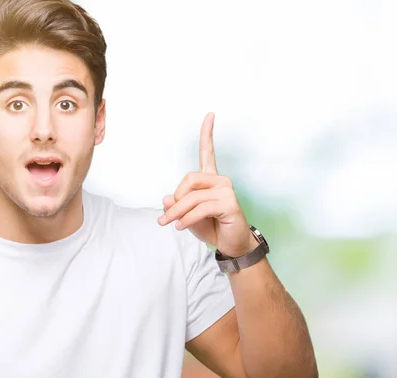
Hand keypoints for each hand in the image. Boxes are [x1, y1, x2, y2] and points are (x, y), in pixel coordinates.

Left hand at [157, 112, 257, 257]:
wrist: (230, 244)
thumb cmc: (210, 226)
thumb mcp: (185, 215)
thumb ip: (175, 205)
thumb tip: (167, 198)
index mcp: (210, 179)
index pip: (208, 152)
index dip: (207, 133)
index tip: (210, 114)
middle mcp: (220, 181)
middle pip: (189, 179)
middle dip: (175, 199)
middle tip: (167, 217)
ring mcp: (227, 190)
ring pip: (192, 196)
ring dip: (177, 212)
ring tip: (171, 224)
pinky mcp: (230, 203)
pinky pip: (201, 208)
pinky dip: (187, 218)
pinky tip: (182, 226)